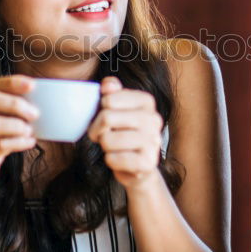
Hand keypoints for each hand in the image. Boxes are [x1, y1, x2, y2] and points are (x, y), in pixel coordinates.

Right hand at [0, 74, 39, 191]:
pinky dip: (17, 143)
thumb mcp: (2, 121)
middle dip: (15, 104)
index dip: (13, 82)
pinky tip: (29, 142)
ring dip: (15, 126)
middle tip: (35, 114)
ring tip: (29, 131)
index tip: (32, 85)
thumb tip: (50, 105)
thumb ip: (17, 112)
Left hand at [87, 75, 162, 190]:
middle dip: (97, 130)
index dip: (99, 111)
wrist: (137, 167)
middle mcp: (154, 119)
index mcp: (147, 102)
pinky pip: (113, 159)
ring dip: (105, 146)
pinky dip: (110, 161)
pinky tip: (120, 160)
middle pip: (107, 117)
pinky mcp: (147, 163)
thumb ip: (112, 93)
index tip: (105, 117)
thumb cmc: (123, 134)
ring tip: (114, 147)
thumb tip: (107, 84)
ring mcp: (153, 142)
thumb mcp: (116, 110)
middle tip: (103, 135)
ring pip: (108, 140)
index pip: (109, 99)